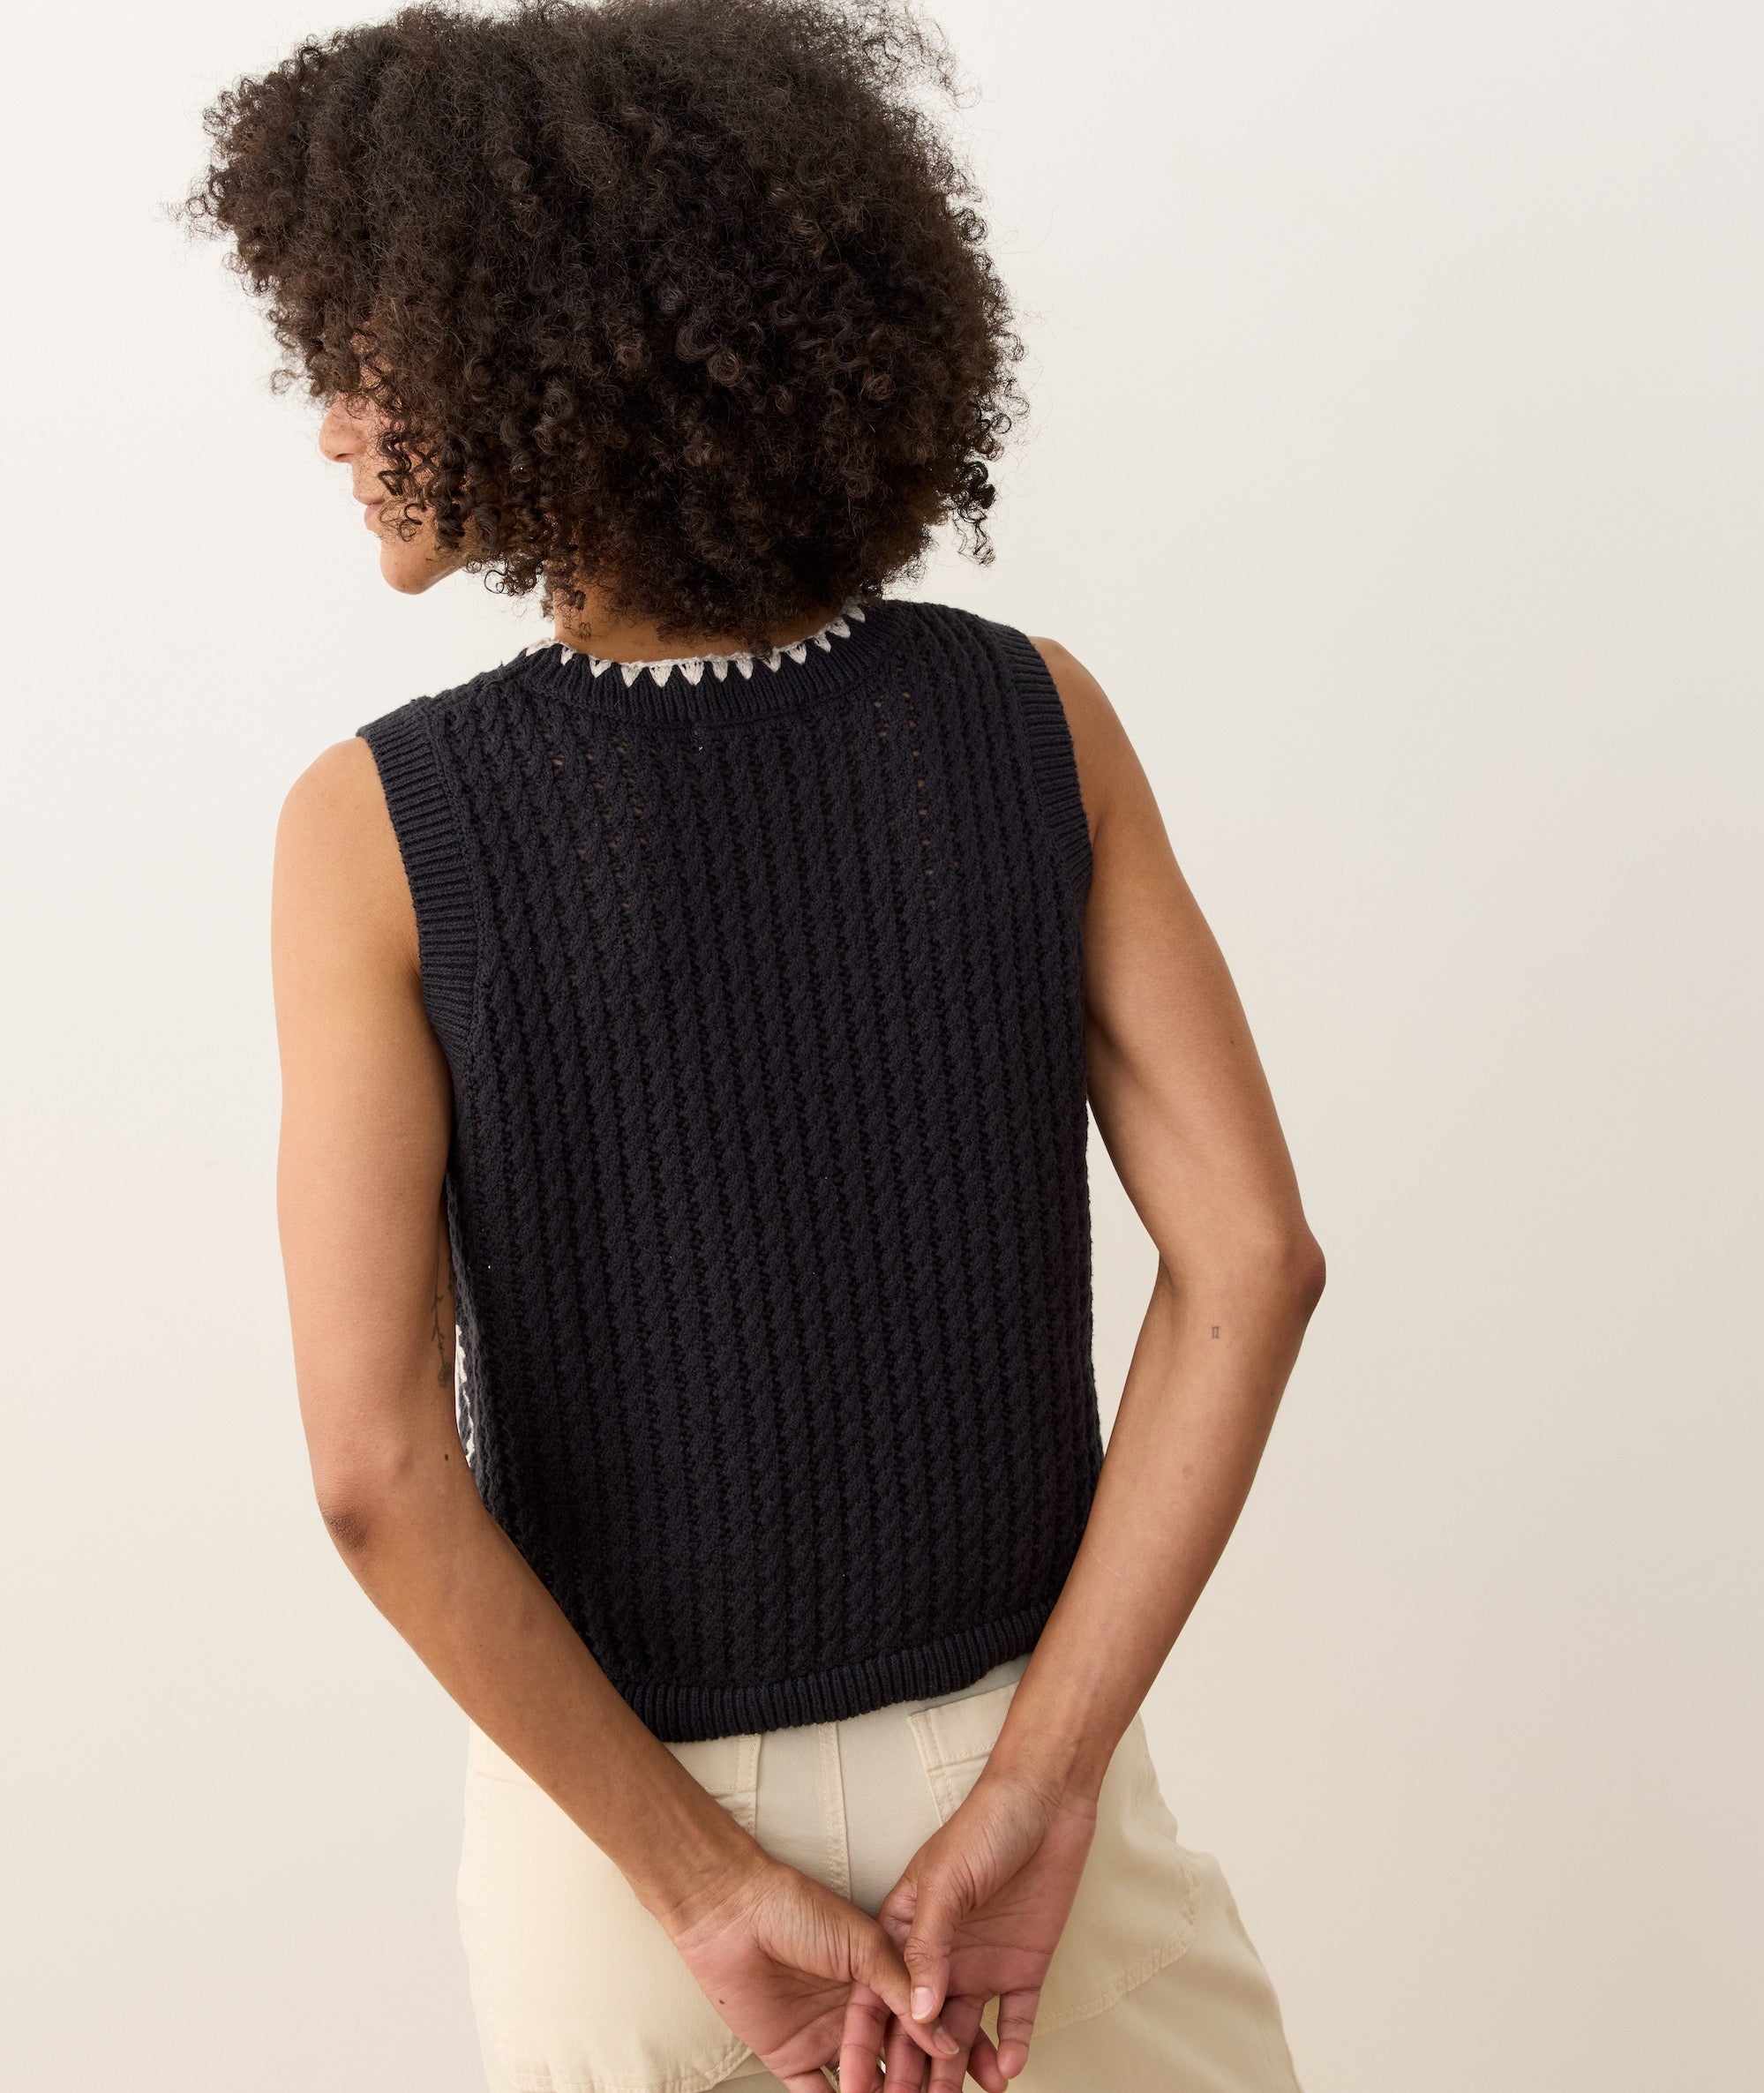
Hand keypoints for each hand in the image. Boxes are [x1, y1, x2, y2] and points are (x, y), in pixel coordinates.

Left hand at [664, 1848, 965, 2092]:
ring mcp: (826, 2038)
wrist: (733, 1916)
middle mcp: (857, 2013)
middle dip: (920, 2087)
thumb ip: (903, 1989)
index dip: (946, 2051)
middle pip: (897, 2062)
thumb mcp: (863, 1945)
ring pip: (865, 2086)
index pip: (921, 2024)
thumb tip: (946, 2038)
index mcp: (881, 1980)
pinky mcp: (792, 2059)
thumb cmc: (798, 1911)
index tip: (973, 2076)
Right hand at [836, 1763, 1098, 2091]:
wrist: (1049, 1802)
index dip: (866, 2042)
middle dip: (910, 2073)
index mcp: (905, 1931)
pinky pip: (1014, 2020)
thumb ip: (928, 1947)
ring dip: (957, 2072)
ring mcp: (981, 1964)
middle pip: (918, 2027)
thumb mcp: (945, 1882)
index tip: (856, 2086)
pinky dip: (1011, 2048)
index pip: (876, 1996)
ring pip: (963, 2035)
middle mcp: (940, 1956)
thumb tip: (916, 2013)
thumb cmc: (985, 1825)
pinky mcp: (1022, 1967)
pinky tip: (1006, 2072)